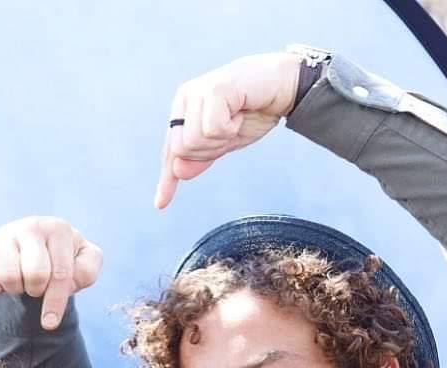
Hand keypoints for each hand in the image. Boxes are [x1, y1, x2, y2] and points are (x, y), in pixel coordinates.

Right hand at [0, 216, 101, 330]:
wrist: (33, 244)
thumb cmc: (60, 258)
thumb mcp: (83, 261)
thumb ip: (87, 271)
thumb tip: (66, 283)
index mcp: (58, 229)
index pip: (60, 274)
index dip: (55, 302)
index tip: (50, 323)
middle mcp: (31, 226)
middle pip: (35, 276)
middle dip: (36, 291)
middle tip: (37, 286)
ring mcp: (5, 234)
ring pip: (8, 277)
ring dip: (15, 289)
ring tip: (21, 280)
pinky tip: (2, 280)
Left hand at [156, 51, 303, 208]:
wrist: (285, 84)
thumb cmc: (254, 111)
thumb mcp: (224, 143)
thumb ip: (201, 158)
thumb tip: (179, 172)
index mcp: (183, 109)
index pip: (171, 151)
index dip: (168, 178)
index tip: (161, 203)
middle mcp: (186, 96)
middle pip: (181, 150)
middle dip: (209, 151)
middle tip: (230, 130)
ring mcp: (198, 91)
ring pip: (193, 141)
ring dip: (221, 139)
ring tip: (235, 119)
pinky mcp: (214, 89)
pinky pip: (212, 129)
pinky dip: (230, 128)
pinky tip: (240, 110)